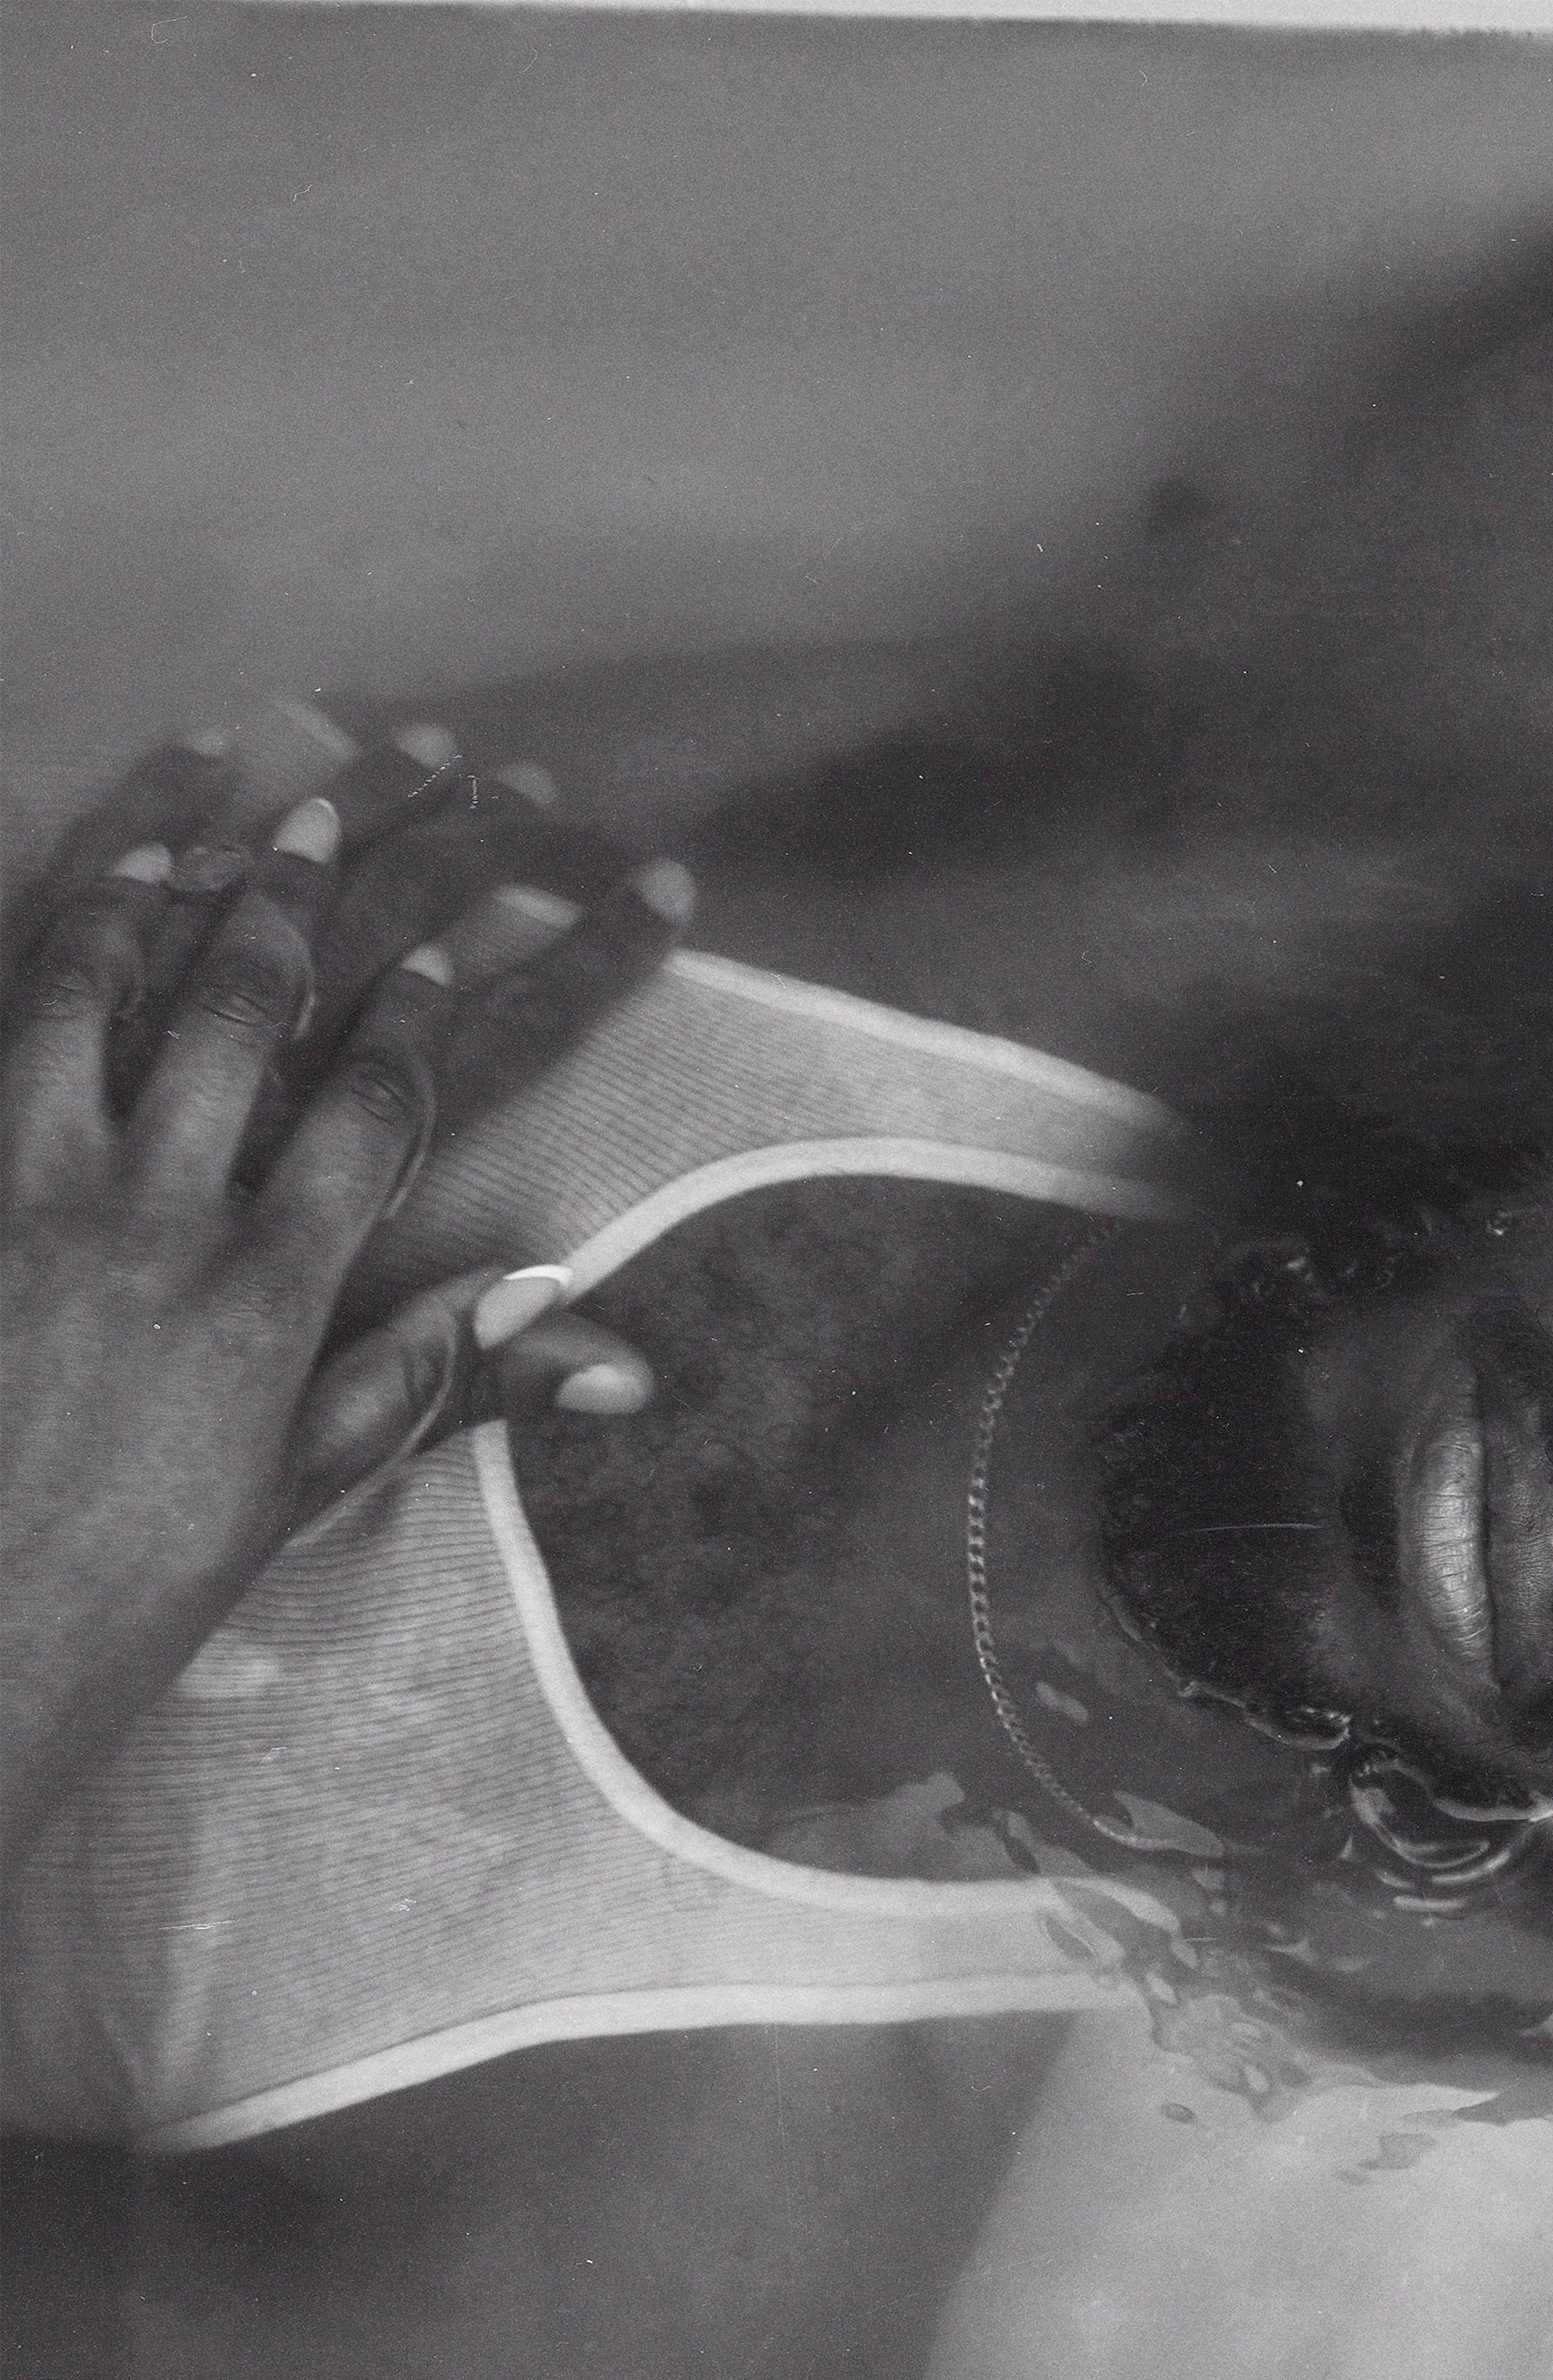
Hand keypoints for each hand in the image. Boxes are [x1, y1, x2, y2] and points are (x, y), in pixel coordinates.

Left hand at [0, 729, 687, 1878]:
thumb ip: (439, 1387)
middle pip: (286, 987)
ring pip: (130, 961)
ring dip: (218, 851)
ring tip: (291, 753)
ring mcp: (33, 1173)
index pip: (405, 1090)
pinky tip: (125, 839)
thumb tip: (618, 1350)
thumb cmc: (122, 1578)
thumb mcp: (296, 1491)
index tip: (572, 903)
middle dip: (384, 866)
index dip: (497, 980)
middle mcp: (160, 1204)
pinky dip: (72, 902)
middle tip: (459, 773)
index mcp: (272, 1288)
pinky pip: (16, 998)